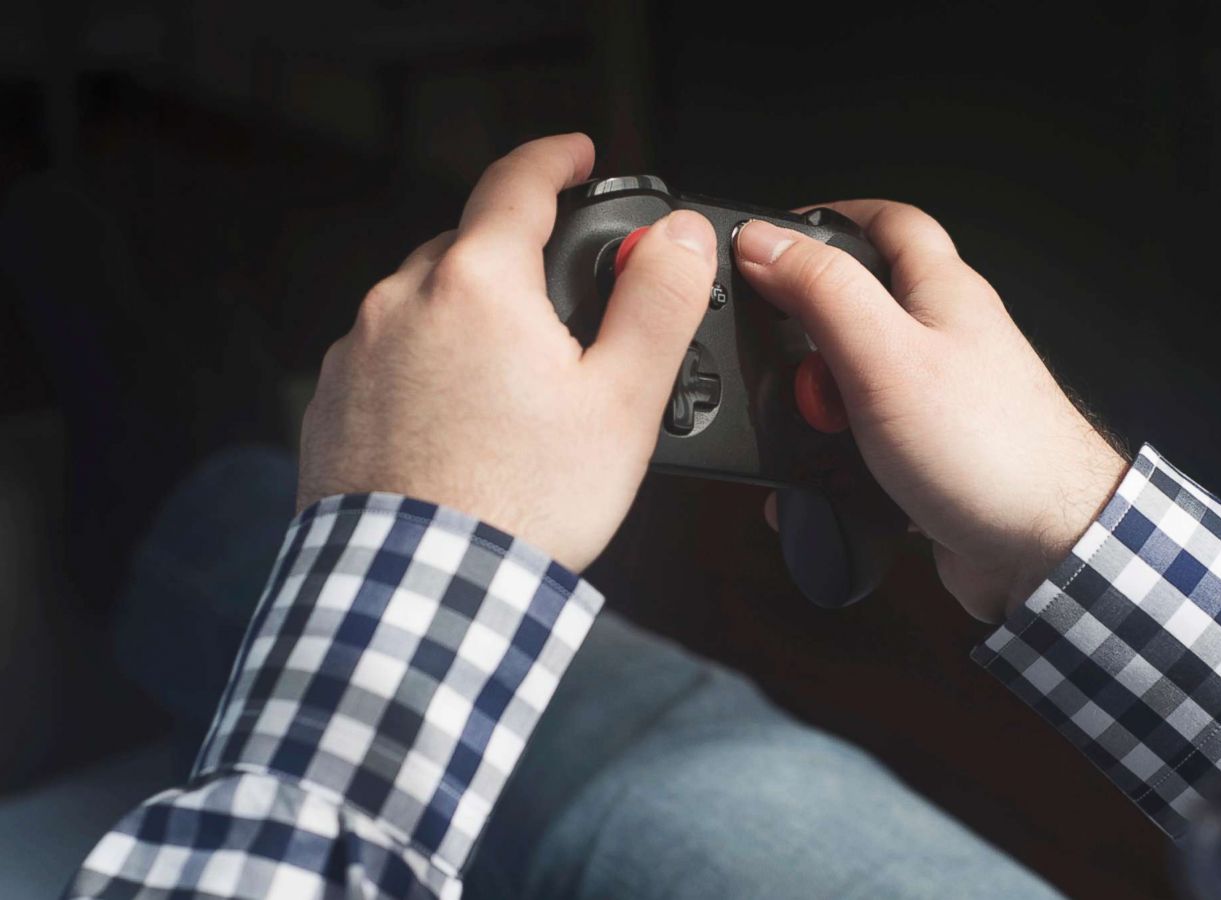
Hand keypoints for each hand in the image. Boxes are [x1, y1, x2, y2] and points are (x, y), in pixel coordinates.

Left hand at [298, 133, 718, 571]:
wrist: (422, 595)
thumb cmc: (523, 503)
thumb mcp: (623, 400)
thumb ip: (658, 302)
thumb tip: (682, 238)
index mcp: (475, 283)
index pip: (516, 181)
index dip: (556, 157)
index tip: (576, 154)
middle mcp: (400, 301)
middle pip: (470, 248)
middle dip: (518, 263)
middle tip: (567, 316)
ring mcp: (354, 353)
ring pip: (425, 305)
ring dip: (469, 321)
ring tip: (516, 393)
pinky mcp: (330, 404)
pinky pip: (386, 359)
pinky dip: (425, 371)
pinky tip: (462, 427)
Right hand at [736, 203, 1128, 621]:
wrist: (1047, 550)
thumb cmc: (991, 451)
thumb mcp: (886, 356)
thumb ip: (824, 293)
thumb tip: (765, 241)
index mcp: (944, 292)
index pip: (889, 222)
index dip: (830, 217)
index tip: (773, 237)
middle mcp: (948, 339)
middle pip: (862, 307)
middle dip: (807, 331)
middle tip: (778, 353)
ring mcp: (943, 400)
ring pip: (858, 383)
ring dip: (819, 407)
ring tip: (803, 427)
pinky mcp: (934, 457)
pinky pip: (867, 447)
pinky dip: (836, 464)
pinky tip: (820, 484)